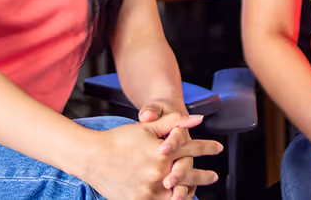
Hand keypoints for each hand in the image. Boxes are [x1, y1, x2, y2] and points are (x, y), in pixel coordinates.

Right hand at [86, 112, 220, 199]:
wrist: (93, 157)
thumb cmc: (120, 138)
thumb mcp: (147, 127)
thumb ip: (174, 122)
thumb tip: (198, 119)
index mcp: (163, 153)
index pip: (192, 150)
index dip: (207, 148)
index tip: (218, 148)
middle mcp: (158, 174)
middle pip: (189, 176)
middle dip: (203, 176)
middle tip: (213, 176)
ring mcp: (149, 191)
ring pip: (177, 194)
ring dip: (189, 191)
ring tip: (195, 190)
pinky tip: (176, 197)